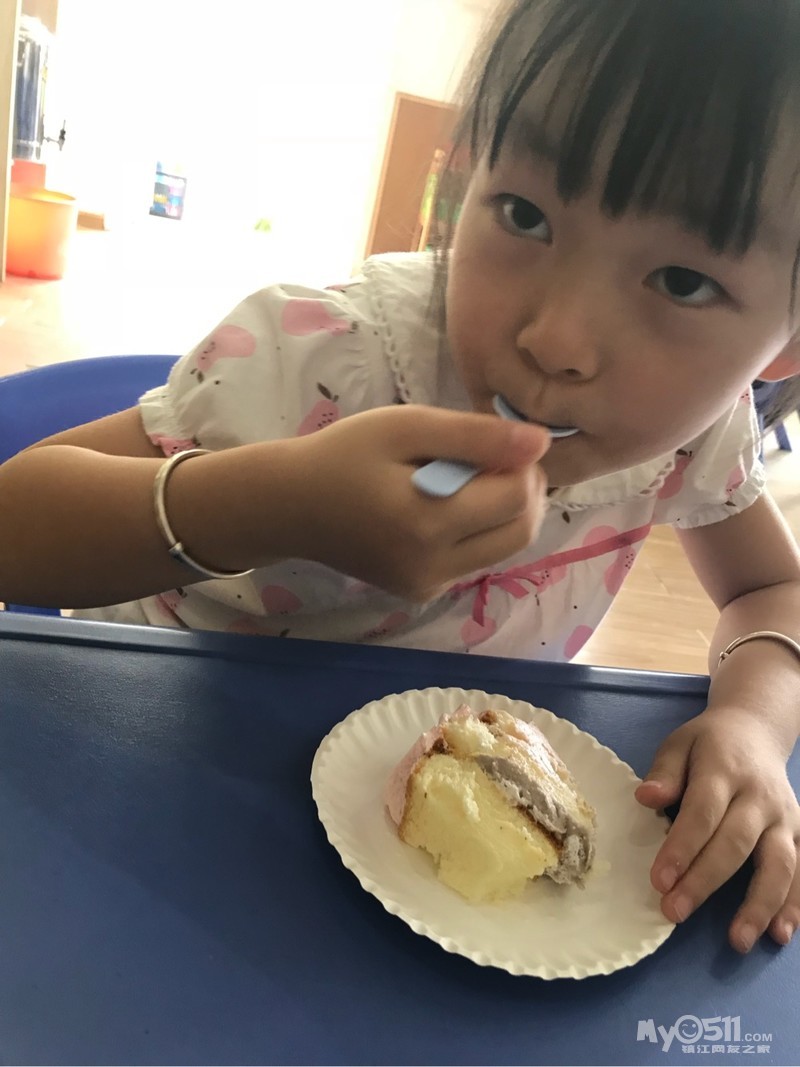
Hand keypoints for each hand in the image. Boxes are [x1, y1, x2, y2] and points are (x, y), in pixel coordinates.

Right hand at [285, 404, 549, 599]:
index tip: (501, 442)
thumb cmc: (344, 455)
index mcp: (426, 522)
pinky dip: (480, 531)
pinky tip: (449, 506)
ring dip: (506, 512)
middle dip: (525, 492)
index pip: (516, 499)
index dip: (523, 466)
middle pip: (520, 532)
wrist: (290, 506)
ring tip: (473, 479)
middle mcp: (432, 566)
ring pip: (504, 550)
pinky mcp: (422, 592)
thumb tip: (541, 443)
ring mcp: (428, 586)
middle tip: (497, 459)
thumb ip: (475, 435)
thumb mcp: (405, 427)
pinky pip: (476, 561)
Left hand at [635, 709, 799, 952]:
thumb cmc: (708, 744)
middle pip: (735, 843)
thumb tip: (646, 797)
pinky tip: (778, 934)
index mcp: (724, 769)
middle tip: (675, 912)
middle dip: (705, 881)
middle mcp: (759, 796)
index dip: (682, 847)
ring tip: (737, 940)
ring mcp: (785, 817)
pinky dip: (795, 905)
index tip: (659, 880)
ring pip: (779, 864)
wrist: (756, 731)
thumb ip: (665, 772)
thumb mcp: (679, 743)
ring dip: (759, 905)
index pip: (703, 812)